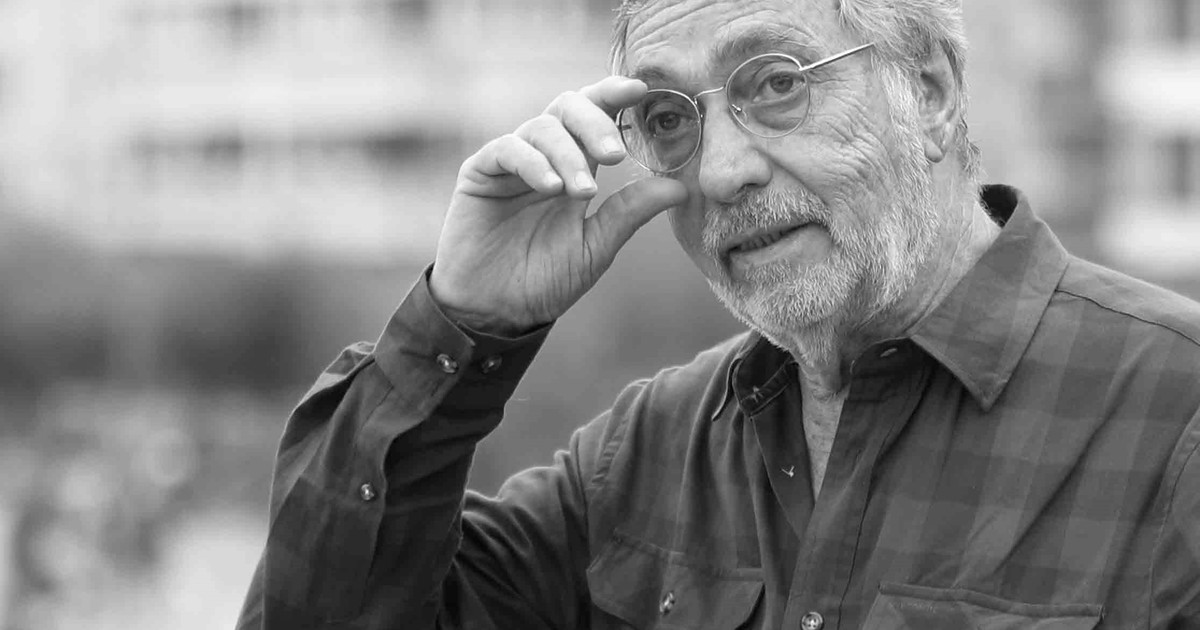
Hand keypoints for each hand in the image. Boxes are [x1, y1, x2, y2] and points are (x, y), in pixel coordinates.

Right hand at [429, 76, 688, 334]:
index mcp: (574, 166)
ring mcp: (510, 162)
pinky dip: (533, 163)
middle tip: (614, 156)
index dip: (614, 94)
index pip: (594, 114)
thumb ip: (630, 212)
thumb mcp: (597, 246)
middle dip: (595, 123)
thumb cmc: (545, 279)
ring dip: (568, 155)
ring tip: (581, 193)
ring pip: (542, 128)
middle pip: (568, 106)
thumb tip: (681, 187)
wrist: (497, 311)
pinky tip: (551, 187)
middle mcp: (543, 156)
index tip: (641, 90)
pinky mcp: (479, 172)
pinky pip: (507, 149)